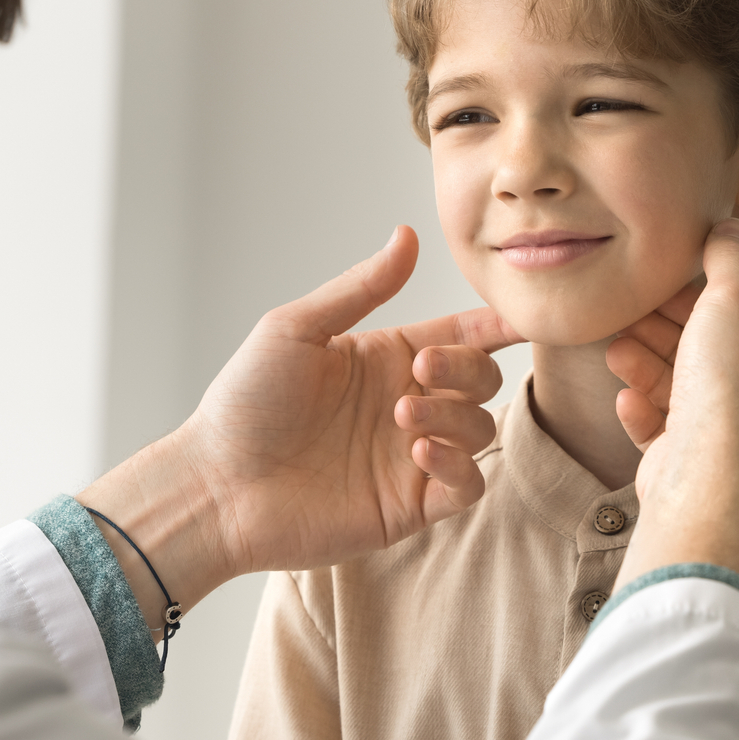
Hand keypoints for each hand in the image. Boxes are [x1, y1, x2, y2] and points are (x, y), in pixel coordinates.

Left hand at [78, 226, 522, 619]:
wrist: (216, 484)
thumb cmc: (245, 402)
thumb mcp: (297, 328)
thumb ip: (361, 288)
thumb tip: (408, 234)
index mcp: (387, 358)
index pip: (464, 335)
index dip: (496, 324)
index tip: (521, 314)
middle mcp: (407, 403)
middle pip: (483, 379)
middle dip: (467, 369)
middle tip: (420, 371)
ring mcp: (410, 456)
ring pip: (481, 430)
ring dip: (457, 417)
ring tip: (404, 419)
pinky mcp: (409, 505)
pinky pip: (467, 485)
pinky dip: (459, 466)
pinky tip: (419, 453)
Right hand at [608, 220, 738, 590]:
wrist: (709, 478)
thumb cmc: (733, 390)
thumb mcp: (735, 298)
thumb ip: (730, 258)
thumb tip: (730, 227)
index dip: (700, 300)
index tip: (661, 289)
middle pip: (715, 356)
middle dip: (664, 334)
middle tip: (628, 316)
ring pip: (690, 394)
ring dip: (648, 369)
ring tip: (617, 351)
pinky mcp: (710, 475)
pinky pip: (675, 434)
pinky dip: (648, 414)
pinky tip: (627, 399)